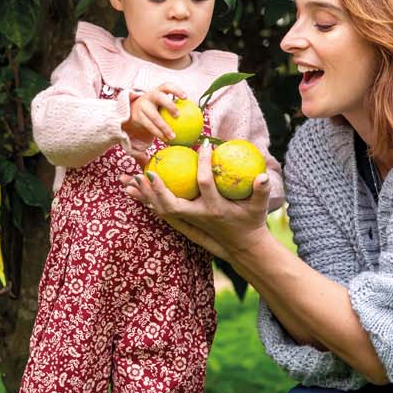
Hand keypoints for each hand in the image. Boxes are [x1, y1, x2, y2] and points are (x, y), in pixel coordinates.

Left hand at [119, 142, 272, 259]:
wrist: (243, 247)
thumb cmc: (251, 222)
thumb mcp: (259, 207)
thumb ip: (261, 191)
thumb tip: (263, 175)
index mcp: (215, 209)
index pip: (205, 184)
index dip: (203, 164)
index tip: (203, 145)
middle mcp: (198, 216)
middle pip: (171, 204)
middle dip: (158, 189)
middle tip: (147, 171)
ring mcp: (189, 221)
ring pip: (161, 209)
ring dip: (145, 196)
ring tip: (128, 181)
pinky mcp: (184, 223)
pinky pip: (162, 211)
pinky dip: (148, 201)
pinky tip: (135, 191)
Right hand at [121, 83, 186, 152]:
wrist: (132, 112)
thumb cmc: (154, 110)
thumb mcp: (161, 105)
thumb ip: (174, 109)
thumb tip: (196, 117)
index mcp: (157, 91)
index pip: (167, 86)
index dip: (176, 90)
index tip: (185, 97)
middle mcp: (149, 96)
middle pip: (159, 97)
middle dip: (169, 104)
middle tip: (178, 115)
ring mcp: (142, 106)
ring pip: (154, 116)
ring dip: (164, 127)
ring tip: (173, 136)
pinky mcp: (137, 117)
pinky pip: (149, 126)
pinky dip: (157, 133)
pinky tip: (165, 139)